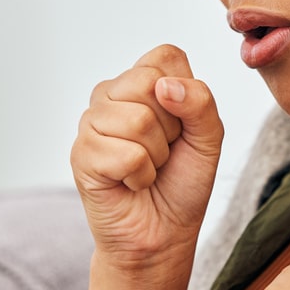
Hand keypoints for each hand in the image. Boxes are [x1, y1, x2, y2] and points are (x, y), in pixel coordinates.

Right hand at [70, 44, 223, 276]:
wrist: (162, 233)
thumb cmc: (182, 183)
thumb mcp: (208, 138)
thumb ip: (200, 102)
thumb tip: (164, 86)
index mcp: (140, 82)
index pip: (164, 56)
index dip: (184, 93)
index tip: (181, 126)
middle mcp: (111, 95)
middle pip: (148, 82)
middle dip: (170, 127)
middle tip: (163, 151)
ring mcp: (91, 122)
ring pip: (137, 121)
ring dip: (156, 156)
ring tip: (147, 169)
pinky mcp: (80, 154)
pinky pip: (126, 155)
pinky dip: (140, 177)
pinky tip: (130, 183)